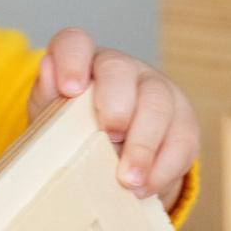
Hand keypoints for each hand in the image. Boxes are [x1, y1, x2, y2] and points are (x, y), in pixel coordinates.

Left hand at [27, 28, 199, 211]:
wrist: (109, 153)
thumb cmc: (74, 126)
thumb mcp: (52, 113)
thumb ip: (47, 93)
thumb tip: (48, 67)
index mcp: (82, 60)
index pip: (75, 43)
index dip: (72, 60)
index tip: (70, 90)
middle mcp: (121, 67)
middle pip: (120, 70)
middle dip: (115, 105)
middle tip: (108, 137)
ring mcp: (156, 89)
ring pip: (158, 103)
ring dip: (143, 145)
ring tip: (127, 180)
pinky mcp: (182, 120)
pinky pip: (182, 139)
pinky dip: (163, 168)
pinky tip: (144, 187)